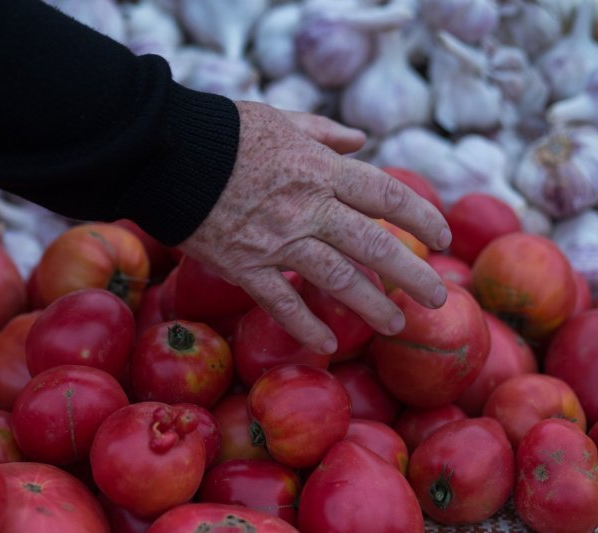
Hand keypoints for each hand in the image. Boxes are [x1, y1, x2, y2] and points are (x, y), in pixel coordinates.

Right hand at [179, 101, 450, 354]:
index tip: (442, 238)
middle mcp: (308, 207)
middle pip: (373, 245)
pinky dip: (304, 326)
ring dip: (370, 305)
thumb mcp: (280, 120)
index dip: (420, 217)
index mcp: (320, 169)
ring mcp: (277, 240)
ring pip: (336, 279)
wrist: (168, 154)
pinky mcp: (244, 266)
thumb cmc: (224, 133)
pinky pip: (281, 302)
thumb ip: (324, 132)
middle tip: (438, 299)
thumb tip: (361, 140)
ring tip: (395, 325)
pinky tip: (325, 345)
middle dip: (412, 275)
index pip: (385, 196)